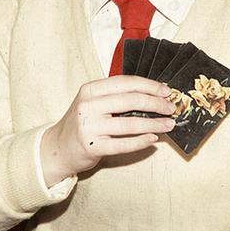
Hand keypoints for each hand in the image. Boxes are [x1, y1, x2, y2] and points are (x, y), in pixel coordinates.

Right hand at [40, 76, 175, 185]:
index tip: (166, 90)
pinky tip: (153, 139)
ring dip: (154, 124)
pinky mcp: (92, 147)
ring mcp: (89, 127)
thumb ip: (116, 96)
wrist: (58, 148)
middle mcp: (88, 106)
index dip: (149, 85)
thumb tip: (152, 93)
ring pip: (130, 124)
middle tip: (171, 107)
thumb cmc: (82, 123)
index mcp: (90, 90)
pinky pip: (123, 144)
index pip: (125, 82)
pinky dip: (141, 141)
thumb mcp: (92, 102)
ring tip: (169, 124)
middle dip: (156, 103)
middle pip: (130, 100)